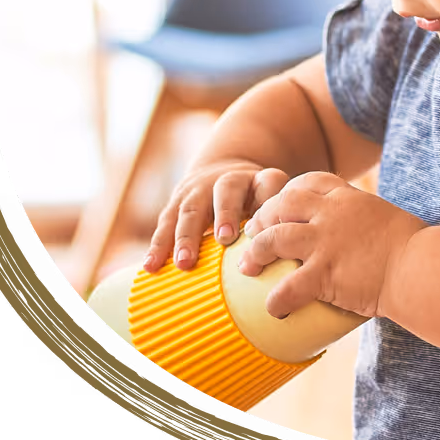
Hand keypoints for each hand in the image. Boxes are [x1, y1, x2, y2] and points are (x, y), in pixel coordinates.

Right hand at [144, 161, 291, 272]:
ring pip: (191, 209)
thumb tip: (289, 261)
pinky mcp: (176, 203)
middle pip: (226, 192)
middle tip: (225, 238)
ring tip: (185, 263)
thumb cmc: (254, 201)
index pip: (268, 182)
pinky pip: (165, 223)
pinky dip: (157, 245)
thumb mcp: (271, 203)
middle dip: (225, 214)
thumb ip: (278, 222)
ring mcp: (198, 189)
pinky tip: (151, 266)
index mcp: (258, 179)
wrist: (221, 173)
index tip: (267, 220)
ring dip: (186, 236)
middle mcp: (226, 180)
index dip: (268, 196)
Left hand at [238, 172, 423, 319]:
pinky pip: (289, 286)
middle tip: (253, 235)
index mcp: (348, 197)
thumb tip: (365, 233)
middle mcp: (332, 213)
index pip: (308, 182)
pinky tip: (273, 309)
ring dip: (256, 253)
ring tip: (246, 268)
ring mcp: (326, 242)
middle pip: (282, 204)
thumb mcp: (387, 218)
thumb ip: (366, 219)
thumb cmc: (415, 248)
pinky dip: (277, 299)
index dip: (287, 193)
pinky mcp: (325, 273)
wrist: (421, 267)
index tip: (279, 206)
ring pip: (274, 239)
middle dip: (262, 218)